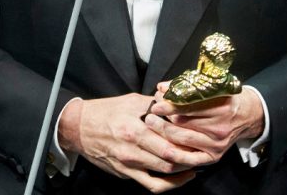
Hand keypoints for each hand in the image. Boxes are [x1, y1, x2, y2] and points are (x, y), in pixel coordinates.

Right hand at [57, 94, 198, 191]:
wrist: (79, 128)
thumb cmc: (105, 112)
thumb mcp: (130, 101)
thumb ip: (154, 104)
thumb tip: (176, 105)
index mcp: (135, 127)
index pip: (170, 137)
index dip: (190, 140)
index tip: (204, 138)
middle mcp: (133, 148)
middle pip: (171, 158)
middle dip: (193, 158)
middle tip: (208, 154)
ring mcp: (129, 164)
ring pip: (165, 172)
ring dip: (185, 170)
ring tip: (198, 163)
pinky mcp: (126, 174)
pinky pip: (152, 185)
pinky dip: (170, 185)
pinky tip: (181, 178)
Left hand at [148, 84, 265, 165]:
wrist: (247, 115)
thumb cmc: (226, 98)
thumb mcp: (212, 87)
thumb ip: (187, 86)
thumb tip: (162, 87)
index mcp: (220, 107)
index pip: (188, 106)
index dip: (169, 104)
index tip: (156, 102)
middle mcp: (219, 127)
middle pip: (182, 123)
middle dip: (163, 117)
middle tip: (150, 113)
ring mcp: (217, 144)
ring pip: (182, 139)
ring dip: (163, 132)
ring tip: (151, 124)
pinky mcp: (214, 156)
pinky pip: (189, 158)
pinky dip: (174, 152)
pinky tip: (163, 145)